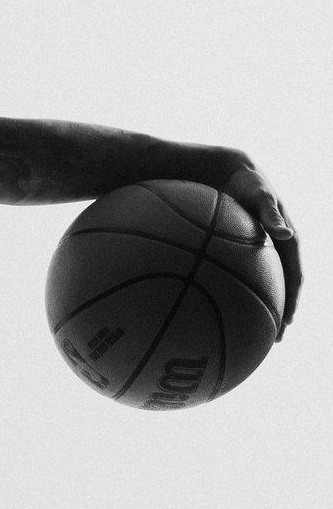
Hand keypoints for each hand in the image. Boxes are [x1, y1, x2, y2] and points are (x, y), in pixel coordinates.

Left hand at [223, 160, 301, 339]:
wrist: (231, 171)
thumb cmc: (247, 182)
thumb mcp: (261, 194)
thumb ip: (271, 213)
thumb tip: (284, 232)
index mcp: (286, 241)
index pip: (294, 275)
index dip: (292, 299)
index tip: (287, 322)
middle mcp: (274, 249)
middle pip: (280, 286)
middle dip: (278, 311)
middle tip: (273, 337)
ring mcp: (258, 251)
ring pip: (261, 283)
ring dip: (258, 305)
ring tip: (248, 330)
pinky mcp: (242, 249)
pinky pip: (240, 275)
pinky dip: (233, 291)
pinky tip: (215, 306)